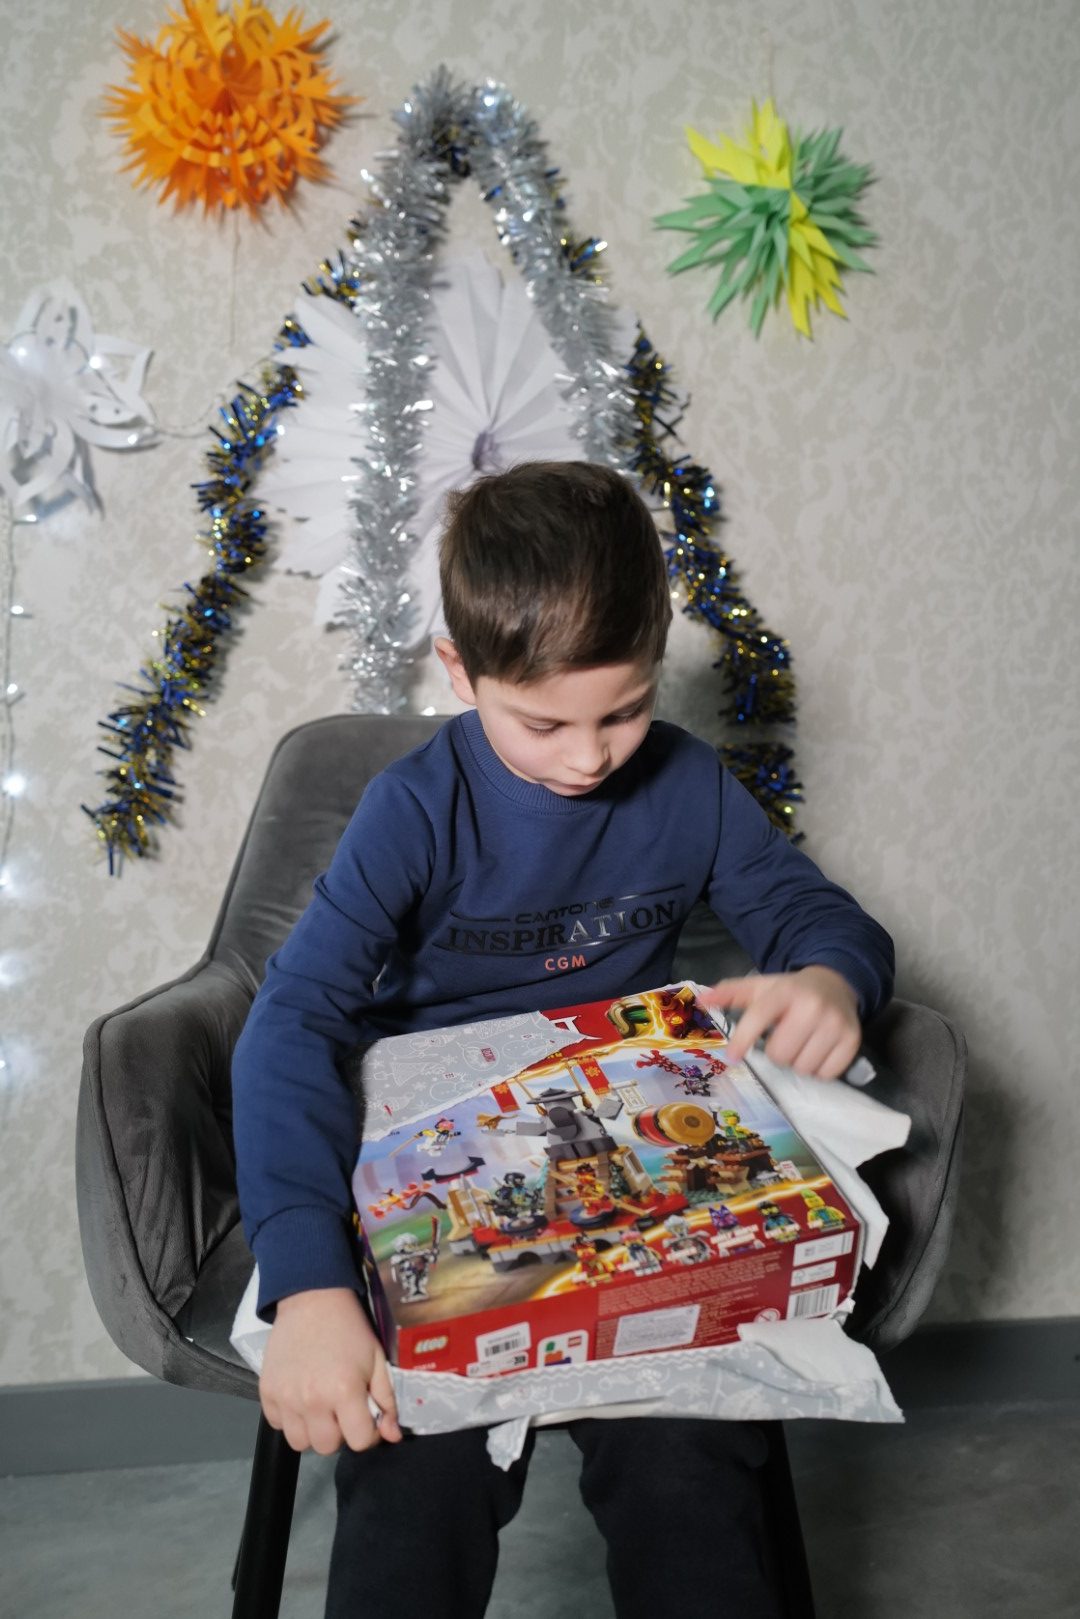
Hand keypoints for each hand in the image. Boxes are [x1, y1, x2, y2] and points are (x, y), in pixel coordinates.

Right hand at [259, 1287, 401, 1454]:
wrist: (312, 1299)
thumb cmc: (350, 1329)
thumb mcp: (377, 1360)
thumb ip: (387, 1400)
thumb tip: (392, 1436)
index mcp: (344, 1391)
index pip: (359, 1441)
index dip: (368, 1432)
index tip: (366, 1415)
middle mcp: (312, 1401)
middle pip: (327, 1447)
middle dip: (339, 1433)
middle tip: (341, 1409)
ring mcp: (285, 1398)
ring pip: (300, 1442)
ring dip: (313, 1430)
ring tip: (320, 1406)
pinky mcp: (266, 1392)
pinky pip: (278, 1425)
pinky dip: (290, 1418)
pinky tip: (300, 1396)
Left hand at [698, 966, 860, 1080]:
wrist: (835, 984)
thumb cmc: (790, 991)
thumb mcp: (761, 987)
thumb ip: (731, 993)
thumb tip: (702, 999)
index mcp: (785, 991)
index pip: (760, 1017)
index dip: (744, 1039)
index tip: (733, 1056)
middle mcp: (812, 1006)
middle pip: (779, 1053)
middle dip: (776, 1051)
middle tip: (783, 1038)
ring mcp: (836, 1024)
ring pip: (802, 1067)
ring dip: (797, 1061)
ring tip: (801, 1043)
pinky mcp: (853, 1041)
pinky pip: (826, 1074)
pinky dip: (818, 1068)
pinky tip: (817, 1050)